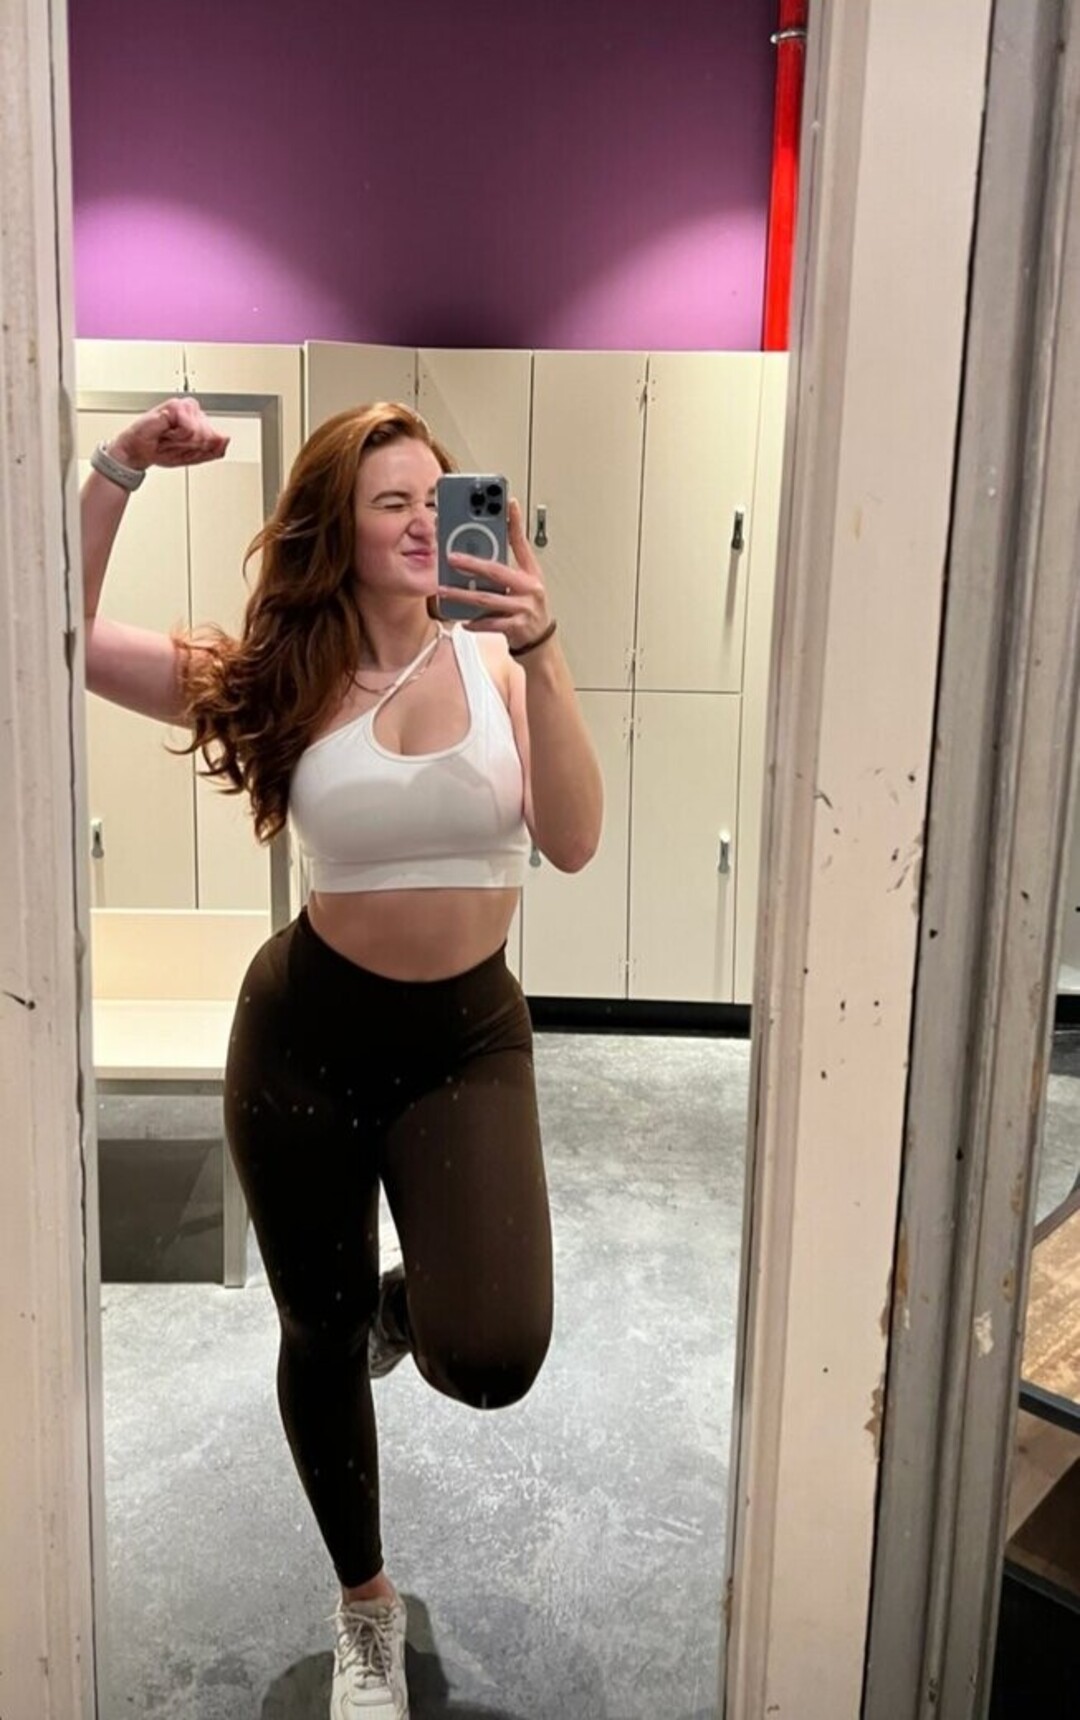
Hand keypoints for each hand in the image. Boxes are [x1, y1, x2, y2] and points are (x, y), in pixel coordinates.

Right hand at [107, 397, 229, 472]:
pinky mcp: (174, 406)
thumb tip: (226, 439)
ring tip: (171, 437)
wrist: (138, 451)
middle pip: (210, 435)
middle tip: (176, 443)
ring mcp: (183, 406)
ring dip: (184, 440)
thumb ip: (213, 450)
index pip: (217, 437)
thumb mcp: (192, 456)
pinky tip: (167, 431)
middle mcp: (192, 410)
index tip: (186, 447)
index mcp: (198, 420)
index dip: (202, 448)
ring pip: (200, 431)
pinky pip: (189, 428)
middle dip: (193, 445)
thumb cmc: (160, 450)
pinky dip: (177, 435)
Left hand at [438, 498, 552, 652]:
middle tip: (451, 557)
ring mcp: (524, 608)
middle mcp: (530, 588)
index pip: (522, 542)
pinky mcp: (517, 627)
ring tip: (445, 591)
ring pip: (488, 600)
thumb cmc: (529, 608)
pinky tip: (462, 620)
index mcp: (531, 573)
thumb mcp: (525, 581)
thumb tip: (486, 542)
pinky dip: (475, 622)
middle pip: (497, 572)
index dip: (515, 522)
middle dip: (472, 564)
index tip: (506, 502)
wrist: (540, 642)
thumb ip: (509, 561)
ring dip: (464, 595)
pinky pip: (491, 623)